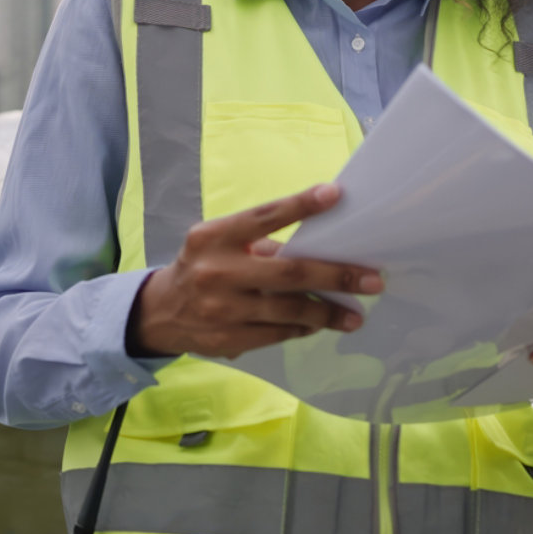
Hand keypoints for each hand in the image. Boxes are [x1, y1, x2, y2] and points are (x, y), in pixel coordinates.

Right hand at [125, 182, 382, 359]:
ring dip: (328, 312)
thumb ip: (257, 243)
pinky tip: (319, 324)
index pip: (264, 217)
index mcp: (214, 237)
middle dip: (336, 276)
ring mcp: (223, 309)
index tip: (335, 194)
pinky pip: (278, 334)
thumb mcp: (217, 243)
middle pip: (289, 273)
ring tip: (355, 314)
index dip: (300, 205)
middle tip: (372, 279)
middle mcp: (217, 271)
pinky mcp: (228, 339)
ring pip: (290, 311)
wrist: (160, 311)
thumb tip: (315, 247)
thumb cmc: (201, 266)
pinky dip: (303, 328)